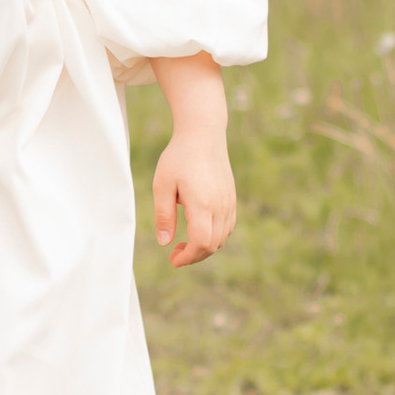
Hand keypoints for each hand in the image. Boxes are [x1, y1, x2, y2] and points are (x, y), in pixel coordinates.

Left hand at [153, 129, 235, 264]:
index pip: (202, 243)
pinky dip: (214, 236)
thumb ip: (163, 216)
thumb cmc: (179, 157)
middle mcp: (221, 206)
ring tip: (183, 243)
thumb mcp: (162, 185)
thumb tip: (164, 243)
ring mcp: (229, 202)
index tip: (173, 259)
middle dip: (193, 256)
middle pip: (213, 245)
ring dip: (204, 247)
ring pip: (222, 238)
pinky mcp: (231, 198)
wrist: (203, 134)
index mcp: (203, 203)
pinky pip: (227, 227)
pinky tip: (198, 230)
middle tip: (174, 254)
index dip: (188, 257)